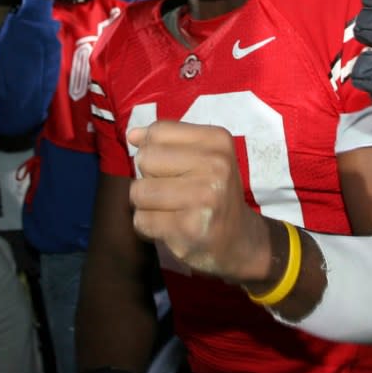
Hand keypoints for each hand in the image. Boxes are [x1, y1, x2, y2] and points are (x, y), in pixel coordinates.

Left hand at [128, 121, 269, 283]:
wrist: (239, 240)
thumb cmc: (211, 193)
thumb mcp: (199, 157)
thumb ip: (165, 141)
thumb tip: (132, 134)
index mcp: (218, 140)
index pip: (158, 132)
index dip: (154, 149)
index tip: (173, 166)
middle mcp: (216, 165)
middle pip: (145, 159)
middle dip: (148, 177)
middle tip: (173, 190)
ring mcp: (204, 197)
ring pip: (139, 191)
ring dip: (146, 204)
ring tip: (171, 209)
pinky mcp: (190, 228)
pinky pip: (141, 220)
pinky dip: (148, 226)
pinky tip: (171, 226)